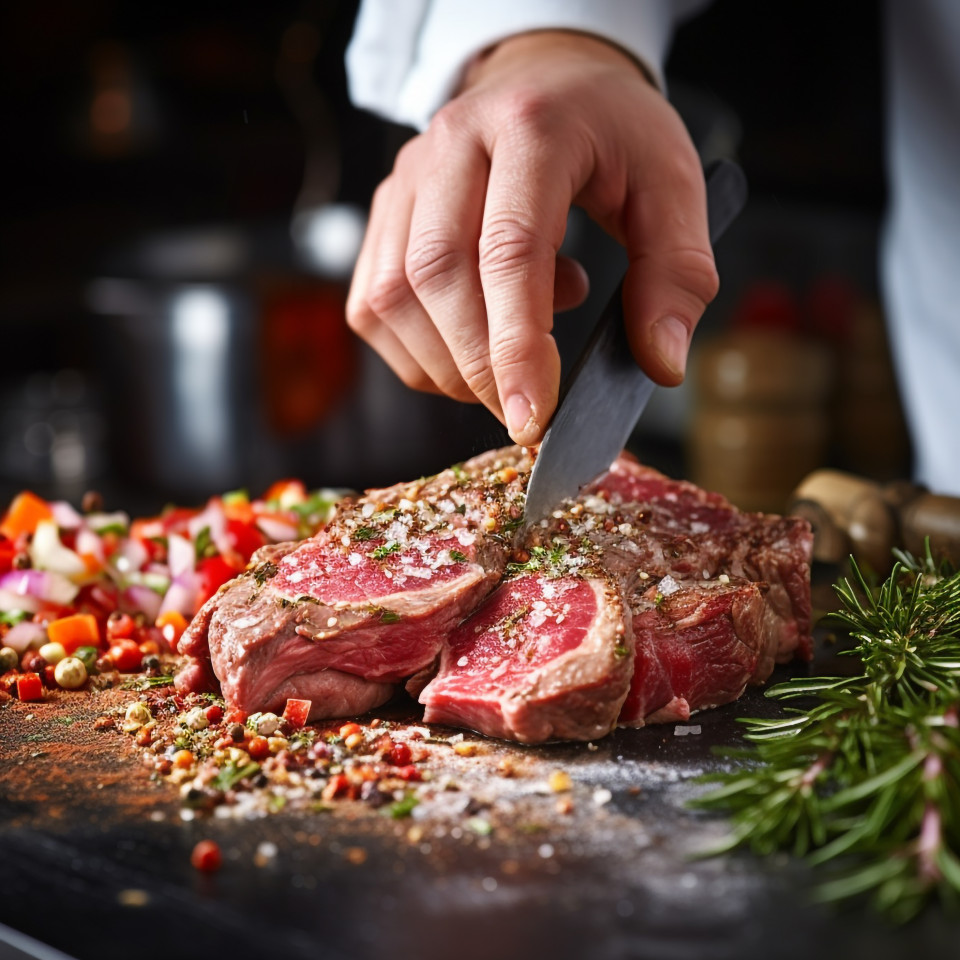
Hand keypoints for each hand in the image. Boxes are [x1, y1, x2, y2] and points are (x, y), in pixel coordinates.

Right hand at [346, 30, 718, 444]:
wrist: (549, 79)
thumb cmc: (610, 132)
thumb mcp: (672, 187)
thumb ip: (676, 274)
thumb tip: (661, 363)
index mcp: (530, 129)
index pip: (509, 251)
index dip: (516, 347)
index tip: (535, 417)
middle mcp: (450, 146)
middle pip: (435, 277)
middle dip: (478, 368)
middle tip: (527, 409)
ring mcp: (405, 180)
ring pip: (391, 297)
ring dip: (447, 364)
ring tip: (511, 359)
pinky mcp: (384, 215)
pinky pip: (373, 305)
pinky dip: (418, 352)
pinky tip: (472, 337)